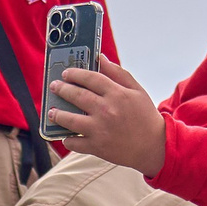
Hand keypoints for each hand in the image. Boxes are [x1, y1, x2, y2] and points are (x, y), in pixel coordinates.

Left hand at [50, 60, 165, 175]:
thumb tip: (100, 58)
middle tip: (54, 86)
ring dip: (57, 114)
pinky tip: (65, 135)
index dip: (75, 74)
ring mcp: (100, 130)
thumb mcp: (137, 91)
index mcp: (117, 94)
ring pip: (70, 120)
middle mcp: (107, 110)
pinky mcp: (97, 147)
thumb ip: (117, 73)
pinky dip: (68, 139)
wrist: (154, 147)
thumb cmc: (145, 116)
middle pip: (77, 96)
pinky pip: (75, 143)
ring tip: (52, 111)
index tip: (66, 73)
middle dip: (61, 89)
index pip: (90, 78)